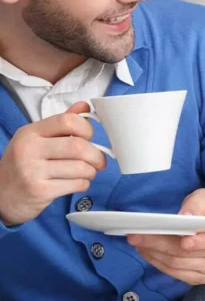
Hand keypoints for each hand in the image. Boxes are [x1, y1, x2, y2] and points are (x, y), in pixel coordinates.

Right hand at [0, 102, 106, 225]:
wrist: (1, 195)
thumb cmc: (25, 164)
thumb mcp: (37, 139)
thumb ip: (61, 124)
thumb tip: (85, 106)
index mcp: (30, 132)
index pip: (68, 120)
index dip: (87, 128)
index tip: (90, 138)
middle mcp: (29, 149)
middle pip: (78, 146)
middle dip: (96, 155)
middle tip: (99, 162)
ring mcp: (32, 170)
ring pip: (80, 168)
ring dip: (91, 172)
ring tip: (88, 173)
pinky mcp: (38, 191)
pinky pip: (76, 184)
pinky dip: (84, 184)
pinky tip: (78, 183)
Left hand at [128, 189, 204, 285]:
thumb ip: (197, 204)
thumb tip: (186, 216)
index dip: (200, 242)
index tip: (181, 238)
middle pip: (188, 254)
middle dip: (160, 244)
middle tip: (137, 236)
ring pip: (178, 265)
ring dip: (154, 254)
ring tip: (137, 242)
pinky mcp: (199, 278)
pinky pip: (175, 274)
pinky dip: (157, 263)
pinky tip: (146, 251)